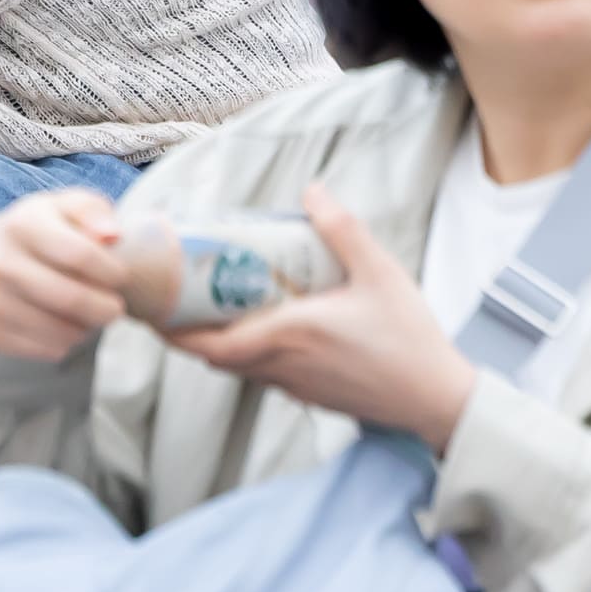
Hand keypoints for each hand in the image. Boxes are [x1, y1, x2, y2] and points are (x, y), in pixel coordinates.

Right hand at [0, 188, 130, 359]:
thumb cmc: (44, 231)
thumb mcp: (68, 208)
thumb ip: (94, 213)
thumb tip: (112, 236)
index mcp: (21, 224)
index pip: (81, 255)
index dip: (112, 271)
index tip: (121, 276)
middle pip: (71, 299)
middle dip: (107, 308)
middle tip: (115, 307)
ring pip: (62, 331)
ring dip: (87, 328)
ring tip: (87, 314)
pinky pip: (48, 350)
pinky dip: (66, 343)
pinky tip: (62, 324)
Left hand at [169, 184, 478, 451]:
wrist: (439, 400)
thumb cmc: (409, 339)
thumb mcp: (380, 273)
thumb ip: (343, 230)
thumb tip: (312, 191)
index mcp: (290, 335)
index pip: (212, 345)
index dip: (174, 332)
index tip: (152, 310)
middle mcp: (283, 366)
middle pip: (215, 357)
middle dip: (186, 333)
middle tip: (173, 300)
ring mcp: (295, 386)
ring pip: (238, 368)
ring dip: (216, 343)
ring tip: (208, 308)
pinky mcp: (310, 395)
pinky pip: (263, 375)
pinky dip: (247, 353)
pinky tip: (260, 326)